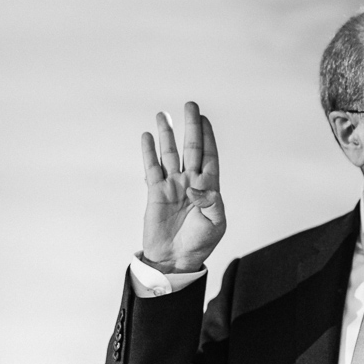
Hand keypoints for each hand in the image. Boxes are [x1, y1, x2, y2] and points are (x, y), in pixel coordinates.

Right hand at [141, 101, 225, 272]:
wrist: (175, 259)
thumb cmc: (200, 242)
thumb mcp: (216, 223)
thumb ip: (211, 201)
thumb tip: (194, 184)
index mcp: (209, 187)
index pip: (209, 156)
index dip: (208, 137)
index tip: (205, 119)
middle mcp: (190, 181)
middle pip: (191, 148)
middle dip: (191, 127)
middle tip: (190, 105)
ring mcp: (172, 185)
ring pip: (169, 154)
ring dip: (167, 135)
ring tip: (163, 115)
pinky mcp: (155, 192)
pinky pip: (152, 168)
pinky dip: (149, 153)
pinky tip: (147, 137)